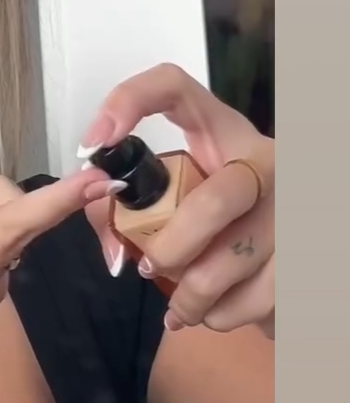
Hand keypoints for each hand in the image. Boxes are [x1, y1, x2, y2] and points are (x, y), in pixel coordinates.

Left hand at [79, 63, 273, 340]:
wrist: (288, 246)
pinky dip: (223, 316)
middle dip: (171, 248)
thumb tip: (117, 254)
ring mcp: (294, 207)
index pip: (174, 87)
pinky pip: (254, 300)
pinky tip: (217, 311)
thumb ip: (121, 215)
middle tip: (150, 266)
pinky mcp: (306, 256)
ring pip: (230, 265)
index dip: (129, 103)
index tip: (95, 144)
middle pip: (213, 204)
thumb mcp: (175, 199)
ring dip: (193, 298)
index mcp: (225, 133)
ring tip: (184, 305)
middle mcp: (266, 160)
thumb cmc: (215, 221)